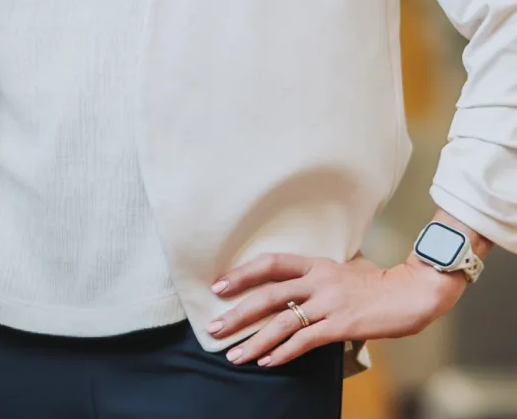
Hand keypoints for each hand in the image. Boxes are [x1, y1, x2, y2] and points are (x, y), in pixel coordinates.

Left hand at [206, 251, 465, 366]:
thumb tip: (302, 288)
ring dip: (254, 341)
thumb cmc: (379, 283)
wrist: (411, 291)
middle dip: (237, 313)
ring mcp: (328, 302)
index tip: (219, 285)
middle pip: (267, 295)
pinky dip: (283, 352)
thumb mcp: (345, 270)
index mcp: (316, 263)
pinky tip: (267, 362)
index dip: (243, 274)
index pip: (270, 263)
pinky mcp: (340, 325)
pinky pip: (305, 340)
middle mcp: (318, 279)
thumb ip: (321, 277)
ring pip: (281, 322)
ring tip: (234, 356)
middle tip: (214, 328)